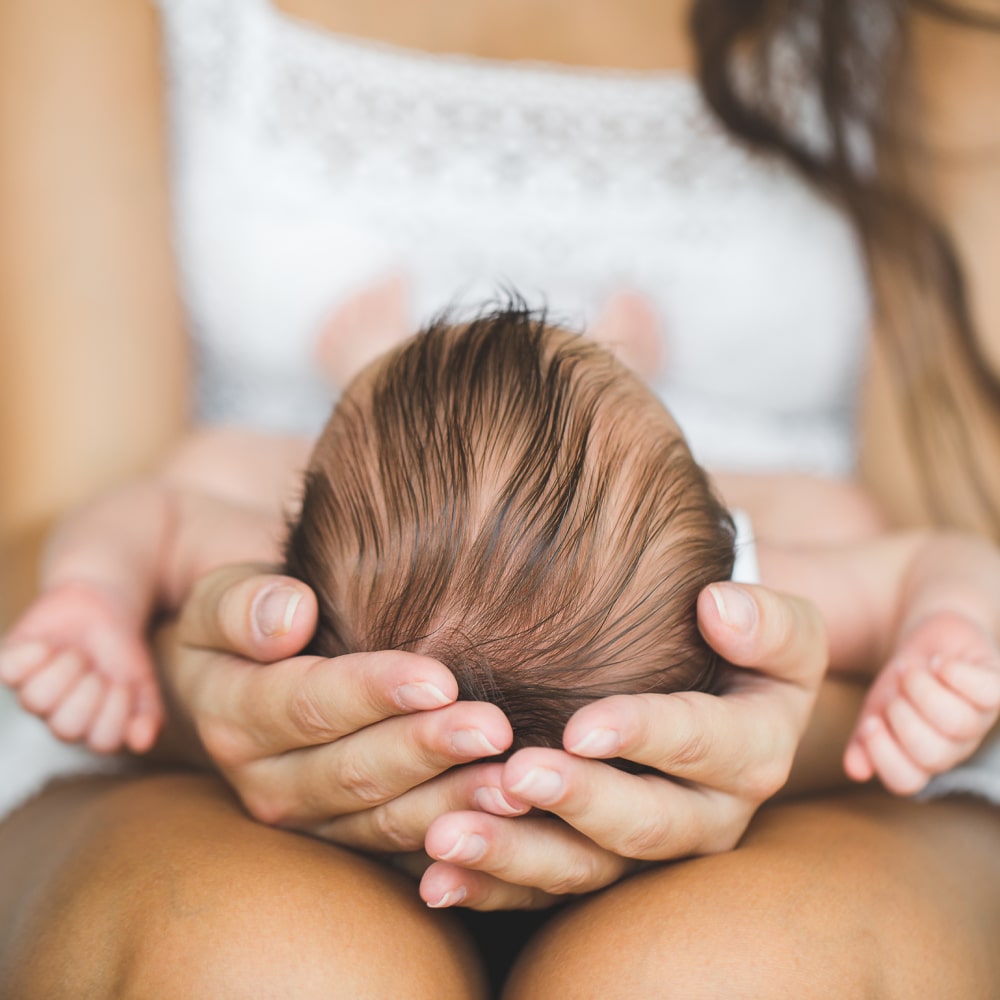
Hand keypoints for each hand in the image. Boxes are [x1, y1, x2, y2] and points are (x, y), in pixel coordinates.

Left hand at [0, 581, 161, 752]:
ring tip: (75, 654)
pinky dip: (32, 654)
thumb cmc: (121, 652)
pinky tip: (48, 645)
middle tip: (97, 670)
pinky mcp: (10, 666)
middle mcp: (57, 715)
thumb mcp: (144, 682)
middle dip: (89, 692)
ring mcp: (32, 692)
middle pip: (66, 728)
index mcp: (92, 726)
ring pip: (36, 700)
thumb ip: (149, 714)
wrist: (103, 606)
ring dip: (64, 669)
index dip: (117, 712)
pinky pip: (9, 671)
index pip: (104, 741)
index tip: (124, 683)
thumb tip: (143, 743)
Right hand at [163, 564, 514, 833]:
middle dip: (427, 750)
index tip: (440, 679)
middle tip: (494, 730)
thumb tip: (288, 616)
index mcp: (233, 717)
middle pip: (354, 772)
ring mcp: (311, 820)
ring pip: (385, 821)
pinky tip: (506, 822)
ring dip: (453, 805)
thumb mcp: (220, 600)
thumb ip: (241, 606)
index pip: (309, 704)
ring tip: (514, 784)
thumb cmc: (249, 620)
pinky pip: (404, 849)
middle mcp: (267, 782)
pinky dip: (457, 840)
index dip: (374, 693)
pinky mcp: (350, 839)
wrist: (250, 671)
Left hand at [324, 583, 827, 909]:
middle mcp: (706, 816)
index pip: (704, 745)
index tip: (582, 727)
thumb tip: (719, 605)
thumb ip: (767, 621)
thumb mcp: (781, 631)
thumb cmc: (741, 647)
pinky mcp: (600, 862)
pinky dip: (490, 885)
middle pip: (645, 824)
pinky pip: (546, 890)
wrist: (722, 692)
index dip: (646, 736)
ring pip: (587, 869)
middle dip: (579, 803)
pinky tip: (436, 876)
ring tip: (449, 836)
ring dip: (517, 856)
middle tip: (515, 775)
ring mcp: (649, 849)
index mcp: (752, 753)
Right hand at [844, 610, 999, 794]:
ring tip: (910, 670)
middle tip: (894, 691)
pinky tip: (939, 662)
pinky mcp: (995, 688)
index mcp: (920, 757)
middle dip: (903, 717)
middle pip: (933, 755)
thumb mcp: (875, 709)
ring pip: (958, 723)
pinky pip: (985, 692)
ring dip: (923, 689)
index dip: (884, 755)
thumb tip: (855, 771)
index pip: (906, 781)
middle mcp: (954, 745)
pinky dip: (954, 673)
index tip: (870, 722)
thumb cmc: (903, 683)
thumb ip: (863, 740)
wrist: (928, 642)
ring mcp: (978, 718)